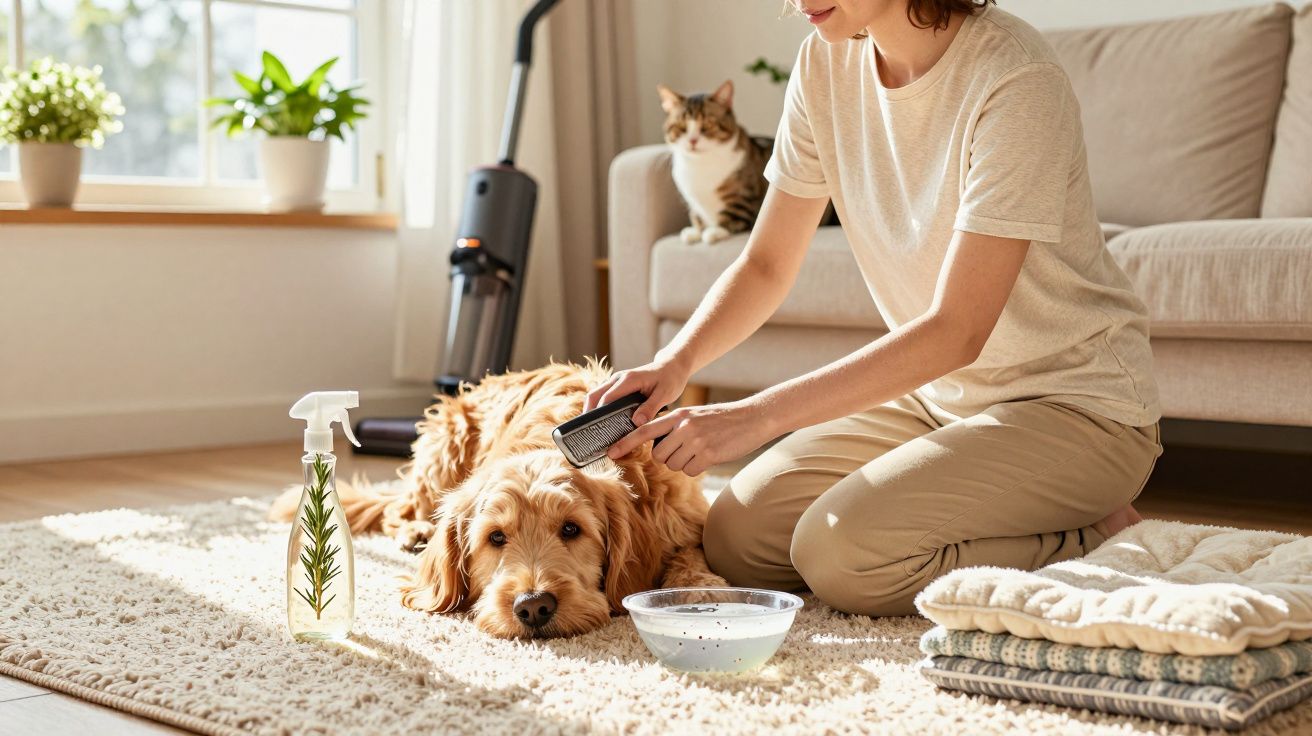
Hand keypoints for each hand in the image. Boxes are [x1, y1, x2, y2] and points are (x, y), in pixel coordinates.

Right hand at [585, 356, 690, 426]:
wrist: (672, 367)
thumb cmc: (670, 379)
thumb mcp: (665, 394)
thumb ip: (651, 408)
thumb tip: (637, 422)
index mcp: (628, 380)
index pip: (607, 399)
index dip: (600, 415)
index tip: (599, 431)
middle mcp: (618, 378)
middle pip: (594, 396)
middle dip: (590, 414)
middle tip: (590, 434)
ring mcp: (616, 381)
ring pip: (596, 395)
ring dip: (592, 411)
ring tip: (594, 431)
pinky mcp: (618, 385)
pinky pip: (603, 396)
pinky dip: (599, 408)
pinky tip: (603, 422)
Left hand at [606, 399, 774, 476]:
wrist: (752, 418)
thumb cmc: (722, 419)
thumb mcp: (694, 416)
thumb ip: (675, 427)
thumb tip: (658, 445)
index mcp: (678, 415)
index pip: (644, 430)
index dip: (625, 443)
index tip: (610, 452)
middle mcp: (683, 426)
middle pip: (659, 455)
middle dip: (670, 457)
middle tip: (688, 450)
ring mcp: (696, 440)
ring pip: (674, 464)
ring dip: (685, 463)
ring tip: (702, 450)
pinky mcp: (708, 454)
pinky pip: (690, 470)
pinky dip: (698, 467)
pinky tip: (710, 455)